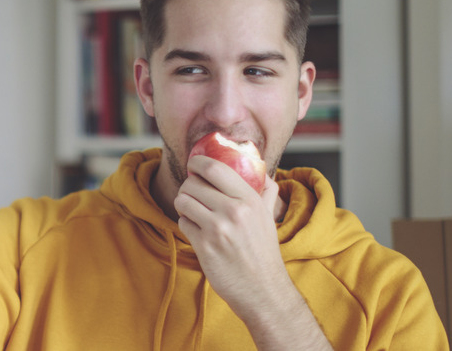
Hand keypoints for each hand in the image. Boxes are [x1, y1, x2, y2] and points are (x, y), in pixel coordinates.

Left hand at [175, 155, 332, 349]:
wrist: (262, 289)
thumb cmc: (263, 251)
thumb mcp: (269, 217)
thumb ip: (266, 192)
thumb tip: (263, 173)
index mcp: (250, 200)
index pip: (215, 168)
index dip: (197, 162)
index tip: (193, 164)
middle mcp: (233, 211)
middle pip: (192, 184)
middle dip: (187, 186)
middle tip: (191, 192)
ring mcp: (217, 229)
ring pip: (183, 201)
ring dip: (183, 204)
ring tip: (192, 211)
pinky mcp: (204, 246)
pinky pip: (182, 223)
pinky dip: (185, 224)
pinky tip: (196, 229)